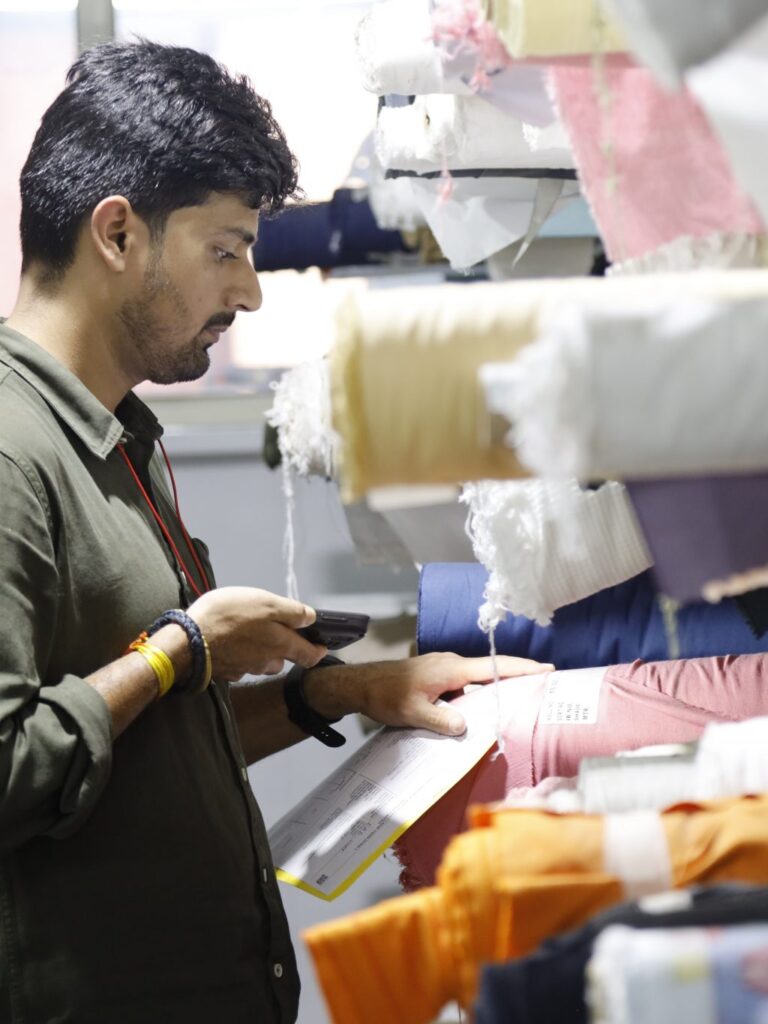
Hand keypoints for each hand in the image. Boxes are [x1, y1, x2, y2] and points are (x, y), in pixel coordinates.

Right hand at [187, 586, 326, 680]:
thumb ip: (292, 612)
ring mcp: (244, 669)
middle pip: (283, 658)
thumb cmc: (228, 618)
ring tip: (251, 634)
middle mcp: (266, 662)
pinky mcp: (225, 670)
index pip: (309, 656)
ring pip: (261, 662)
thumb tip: (311, 618)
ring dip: (262, 652)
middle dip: (285, 648)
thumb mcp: (266, 604)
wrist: (187, 641)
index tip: (322, 646)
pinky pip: (239, 663)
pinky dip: (240, 655)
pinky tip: (230, 642)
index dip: (318, 650)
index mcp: (281, 645)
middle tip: (278, 631)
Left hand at [304, 651, 553, 736]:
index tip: (548, 668)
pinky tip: (480, 713)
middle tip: (543, 690)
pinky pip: (465, 686)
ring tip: (519, 705)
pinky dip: (477, 696)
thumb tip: (466, 727)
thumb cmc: (386, 695)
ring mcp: (445, 670)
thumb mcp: (414, 712)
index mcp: (451, 669)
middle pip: (492, 671)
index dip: (523, 668)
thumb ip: (441, 720)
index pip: (495, 667)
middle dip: (517, 679)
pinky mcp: (437, 678)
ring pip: (477, 681)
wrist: (360, 685)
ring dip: (495, 691)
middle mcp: (452, 664)